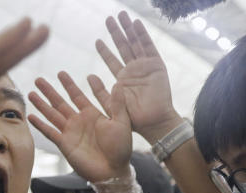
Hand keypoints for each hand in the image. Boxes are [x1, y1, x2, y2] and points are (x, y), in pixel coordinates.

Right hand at [28, 71, 133, 183]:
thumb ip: (118, 103)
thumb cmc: (121, 148)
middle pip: (60, 102)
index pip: (77, 95)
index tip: (60, 73)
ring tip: (31, 94)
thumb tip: (118, 83)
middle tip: (38, 79)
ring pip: (52, 115)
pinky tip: (31, 117)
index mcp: (92, 114)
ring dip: (41, 105)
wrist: (113, 170)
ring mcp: (70, 132)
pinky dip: (40, 125)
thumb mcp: (122, 122)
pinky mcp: (65, 144)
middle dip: (49, 91)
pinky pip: (50, 132)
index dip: (69, 85)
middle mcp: (79, 121)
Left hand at [96, 12, 183, 143]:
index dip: (105, 50)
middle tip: (110, 18)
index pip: (112, 61)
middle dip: (117, 33)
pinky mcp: (156, 65)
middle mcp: (134, 71)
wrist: (153, 123)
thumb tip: (89, 77)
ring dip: (128, 29)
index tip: (97, 40)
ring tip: (122, 15)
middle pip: (123, 47)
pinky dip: (142, 35)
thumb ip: (100, 92)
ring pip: (135, 43)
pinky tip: (136, 24)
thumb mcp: (111, 106)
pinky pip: (148, 46)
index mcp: (123, 80)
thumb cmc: (133, 121)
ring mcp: (145, 67)